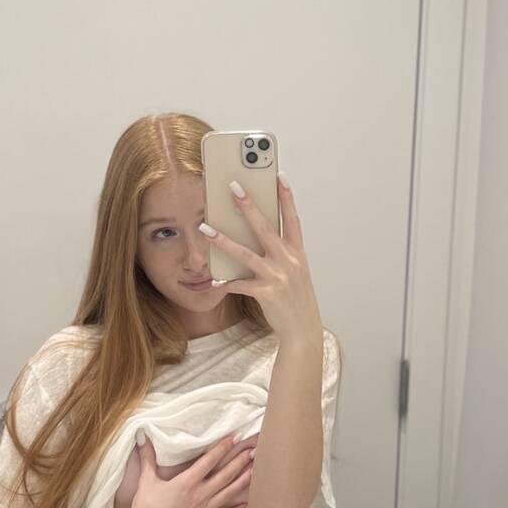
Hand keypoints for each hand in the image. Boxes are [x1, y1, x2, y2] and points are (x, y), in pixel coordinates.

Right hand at [116, 435, 253, 507]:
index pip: (209, 460)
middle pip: (224, 475)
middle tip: (253, 451)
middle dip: (239, 462)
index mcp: (187, 482)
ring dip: (242, 481)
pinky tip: (247, 506)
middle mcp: (199, 495)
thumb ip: (147, 457)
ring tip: (254, 471)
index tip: (234, 438)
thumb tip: (142, 436)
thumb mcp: (146, 480)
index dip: (222, 448)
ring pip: (228, 494)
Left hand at [200, 174, 322, 345]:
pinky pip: (239, 284)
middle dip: (248, 205)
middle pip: (265, 227)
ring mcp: (278, 276)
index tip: (279, 176)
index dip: (286, 197)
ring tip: (204, 227)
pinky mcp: (266, 293)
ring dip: (222, 239)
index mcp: (297, 253)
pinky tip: (213, 282)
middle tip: (233, 187)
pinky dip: (226, 282)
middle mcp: (289, 260)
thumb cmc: (296, 300)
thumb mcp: (295, 272)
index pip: (291, 219)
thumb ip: (282, 253)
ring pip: (245, 253)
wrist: (303, 331)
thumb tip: (259, 236)